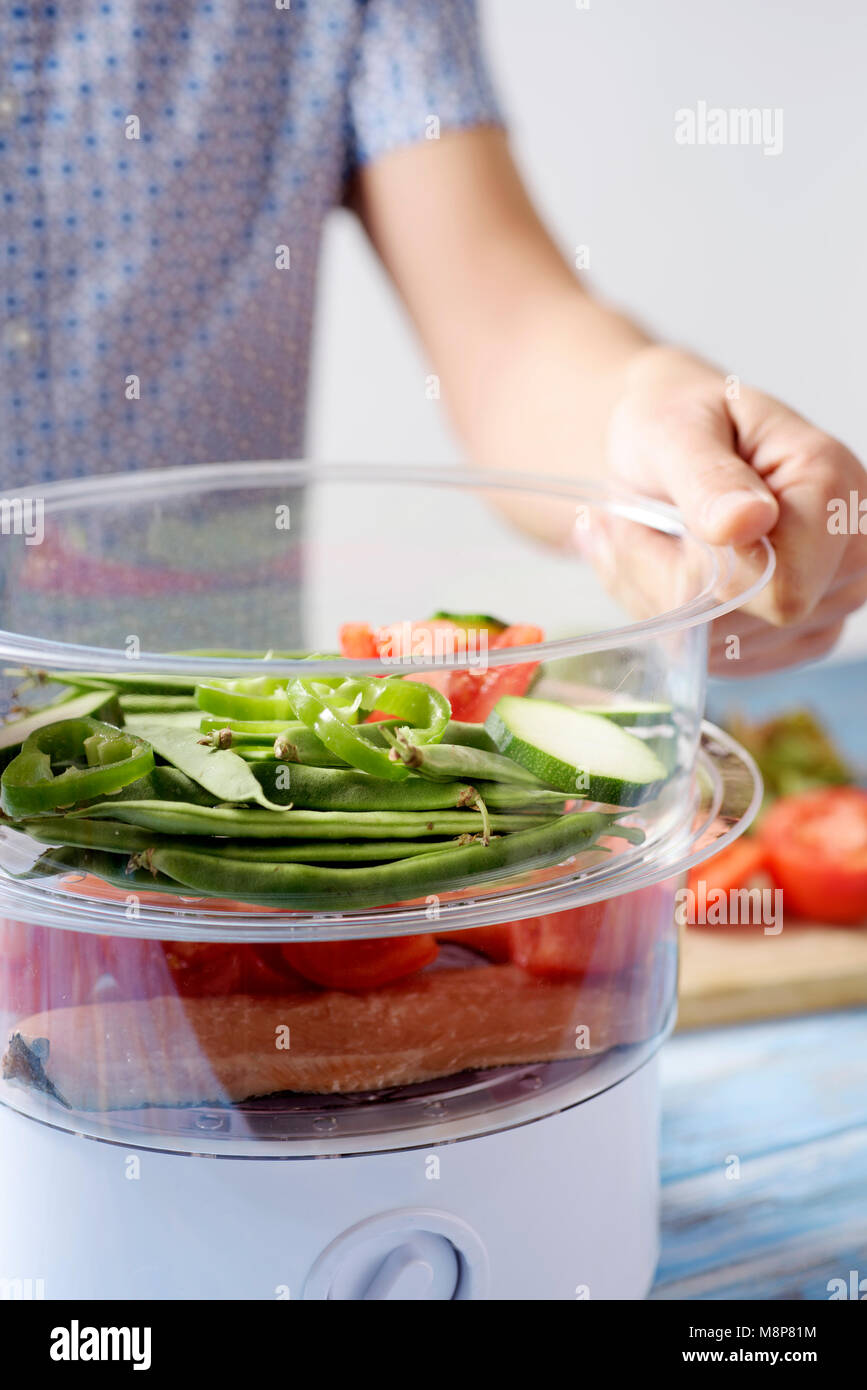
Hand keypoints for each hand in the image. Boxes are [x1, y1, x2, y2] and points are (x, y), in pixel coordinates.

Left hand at [603, 345, 866, 673]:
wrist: (671, 446)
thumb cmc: (676, 425)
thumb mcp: (673, 431)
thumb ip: (708, 478)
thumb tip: (746, 522)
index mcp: (833, 485)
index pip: (780, 588)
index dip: (699, 568)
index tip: (664, 516)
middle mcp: (852, 552)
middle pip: (744, 624)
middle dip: (669, 581)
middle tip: (644, 523)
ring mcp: (831, 602)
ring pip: (720, 646)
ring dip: (661, 597)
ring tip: (656, 538)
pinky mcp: (798, 638)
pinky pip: (719, 659)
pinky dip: (673, 621)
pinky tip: (668, 569)